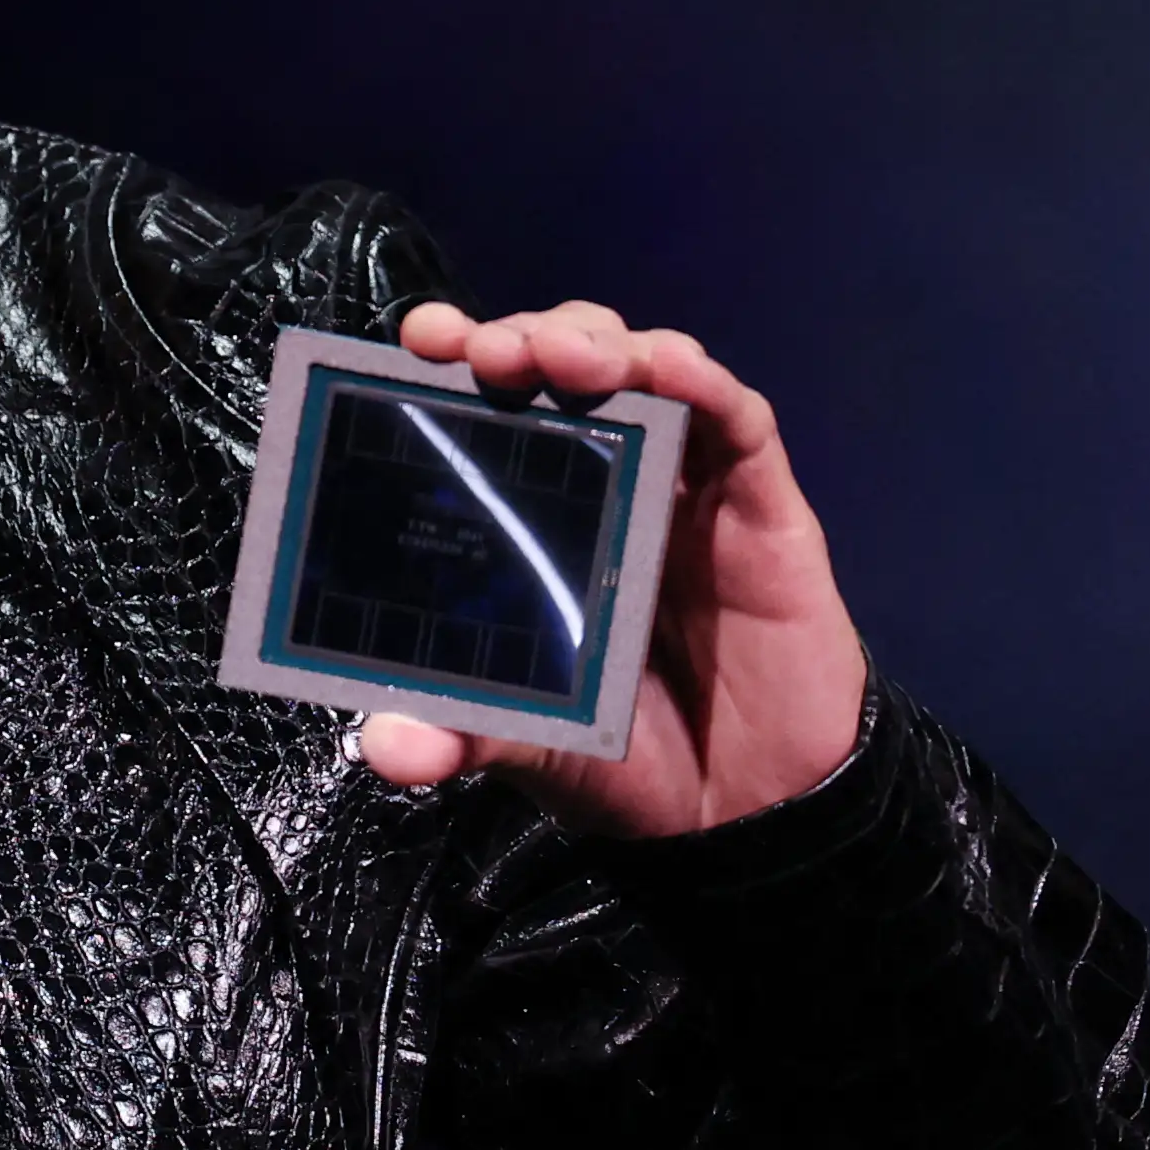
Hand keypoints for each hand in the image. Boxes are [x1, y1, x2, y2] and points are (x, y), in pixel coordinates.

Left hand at [352, 299, 868, 836]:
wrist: (753, 810)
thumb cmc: (633, 758)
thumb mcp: (531, 745)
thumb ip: (462, 734)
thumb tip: (387, 747)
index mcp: (537, 521)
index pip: (493, 414)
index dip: (456, 365)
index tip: (417, 340)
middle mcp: (609, 485)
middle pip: (566, 370)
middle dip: (523, 338)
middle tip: (483, 350)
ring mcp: (689, 487)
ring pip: (649, 371)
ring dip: (603, 344)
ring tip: (559, 356)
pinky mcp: (763, 507)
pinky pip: (741, 424)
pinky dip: (706, 383)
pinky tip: (670, 367)